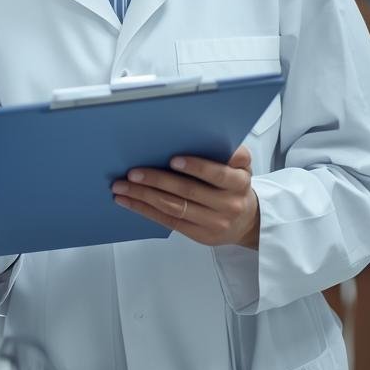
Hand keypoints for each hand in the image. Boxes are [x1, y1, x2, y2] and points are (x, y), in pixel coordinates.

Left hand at [111, 146, 259, 248]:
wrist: (247, 222)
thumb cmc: (236, 186)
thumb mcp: (241, 166)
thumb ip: (230, 152)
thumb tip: (201, 135)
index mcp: (239, 182)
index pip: (218, 174)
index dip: (196, 167)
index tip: (173, 159)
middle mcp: (228, 204)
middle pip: (188, 192)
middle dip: (157, 180)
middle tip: (133, 172)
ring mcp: (214, 222)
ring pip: (174, 207)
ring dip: (144, 196)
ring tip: (123, 186)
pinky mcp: (199, 235)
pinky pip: (168, 221)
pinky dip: (145, 210)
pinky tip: (129, 201)